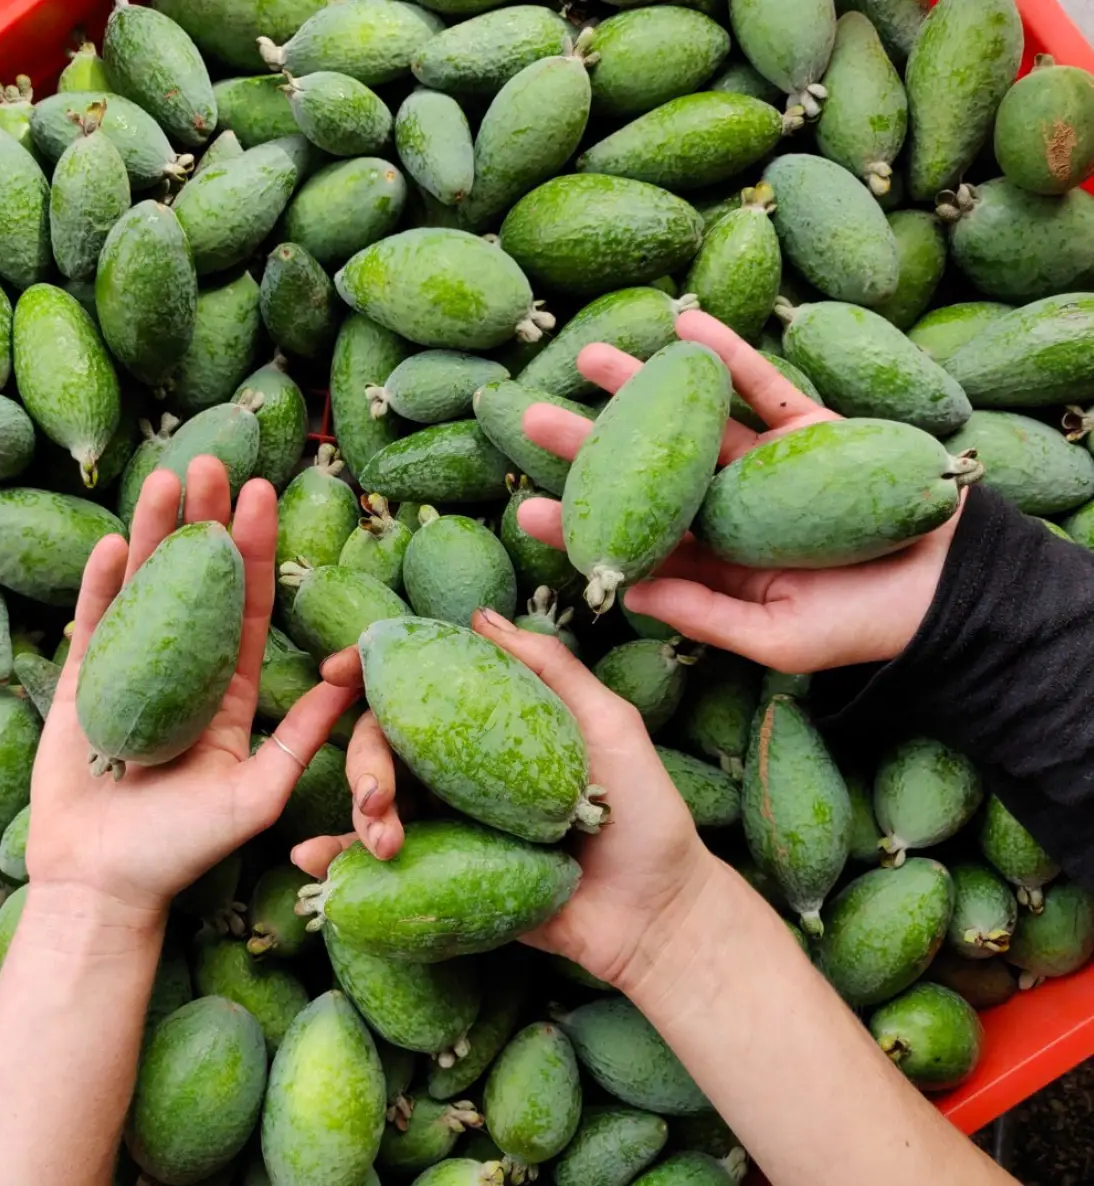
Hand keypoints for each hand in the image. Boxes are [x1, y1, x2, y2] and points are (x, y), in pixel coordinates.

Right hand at [26, 457, 359, 916]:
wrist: (106, 884)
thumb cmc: (186, 848)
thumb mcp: (259, 792)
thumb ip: (301, 738)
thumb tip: (348, 680)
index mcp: (230, 691)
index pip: (247, 605)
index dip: (256, 549)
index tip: (266, 493)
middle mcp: (185, 671)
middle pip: (198, 581)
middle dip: (209, 521)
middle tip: (218, 462)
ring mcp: (133, 672)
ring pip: (148, 588)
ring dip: (158, 534)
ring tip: (169, 477)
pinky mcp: (85, 685)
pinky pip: (95, 625)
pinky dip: (104, 584)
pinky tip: (116, 541)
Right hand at [296, 612, 714, 990]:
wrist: (655, 914)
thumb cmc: (642, 812)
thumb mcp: (607, 724)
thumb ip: (550, 668)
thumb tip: (481, 615)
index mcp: (493, 723)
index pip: (422, 686)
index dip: (372, 671)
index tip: (338, 669)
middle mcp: (463, 767)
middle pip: (385, 743)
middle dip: (363, 761)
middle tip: (377, 798)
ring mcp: (451, 821)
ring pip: (377, 800)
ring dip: (356, 812)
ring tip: (380, 841)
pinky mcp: (445, 875)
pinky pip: (382, 865)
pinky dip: (338, 859)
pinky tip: (312, 859)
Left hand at [517, 310, 959, 673]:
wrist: (949, 594)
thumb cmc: (862, 630)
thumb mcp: (779, 639)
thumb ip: (707, 617)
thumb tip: (631, 595)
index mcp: (711, 560)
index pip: (633, 536)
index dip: (582, 522)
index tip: (528, 509)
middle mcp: (726, 508)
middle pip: (648, 469)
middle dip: (593, 444)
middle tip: (534, 417)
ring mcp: (766, 464)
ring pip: (693, 420)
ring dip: (644, 386)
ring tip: (592, 355)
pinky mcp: (812, 430)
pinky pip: (767, 386)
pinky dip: (730, 357)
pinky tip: (687, 328)